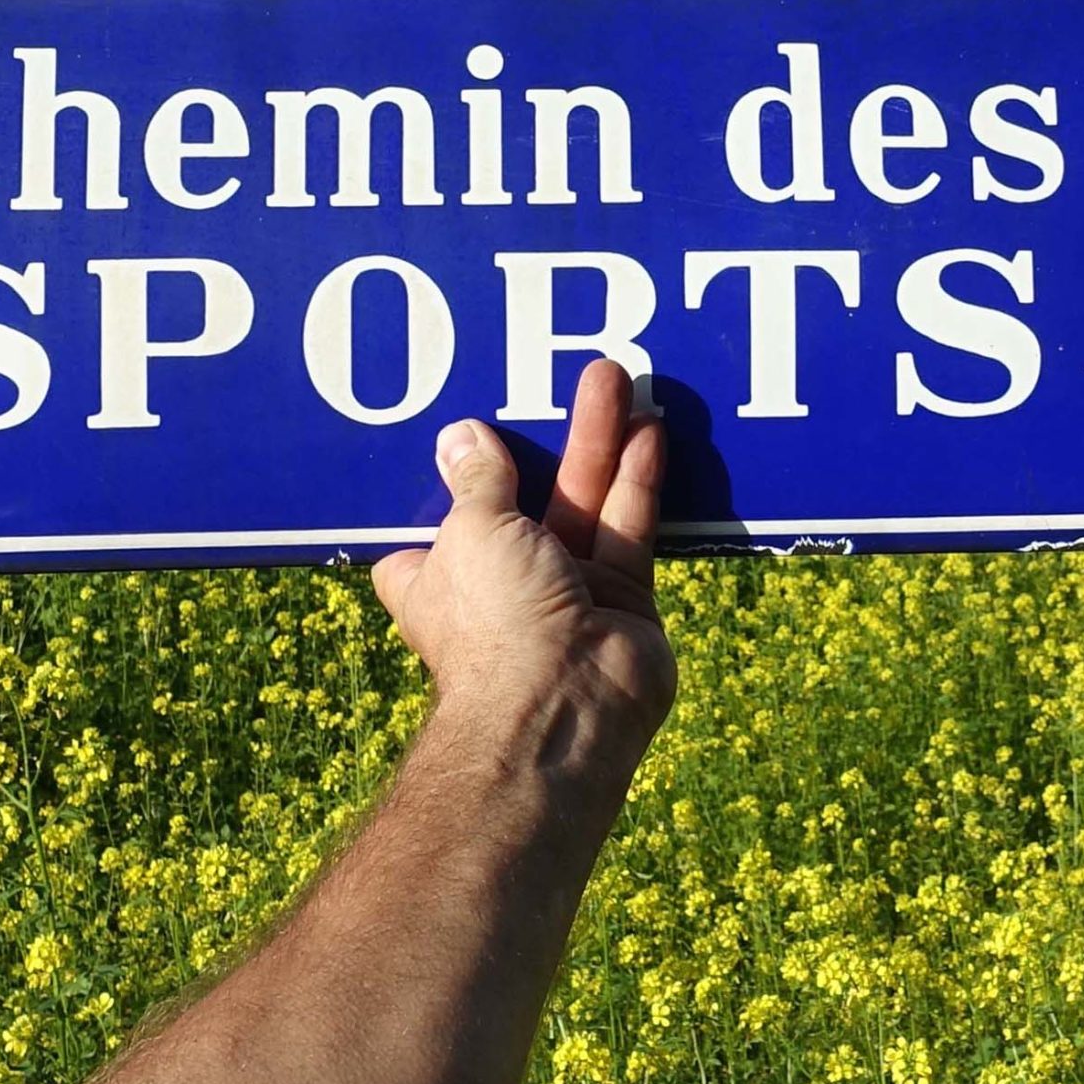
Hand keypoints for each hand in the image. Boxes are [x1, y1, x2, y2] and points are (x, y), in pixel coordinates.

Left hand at [371, 358, 676, 777]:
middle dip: (549, 434)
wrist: (565, 708)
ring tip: (617, 375)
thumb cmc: (495, 623)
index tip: (461, 426)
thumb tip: (459, 436)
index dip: (447, 481)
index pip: (433, 525)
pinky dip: (638, 480)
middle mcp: (501, 584)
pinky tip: (650, 430)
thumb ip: (478, 480)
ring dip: (600, 441)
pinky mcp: (622, 600)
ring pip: (584, 501)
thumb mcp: (472, 530)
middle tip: (570, 375)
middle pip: (524, 494)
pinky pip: (630, 529)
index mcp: (438, 578)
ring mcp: (565, 592)